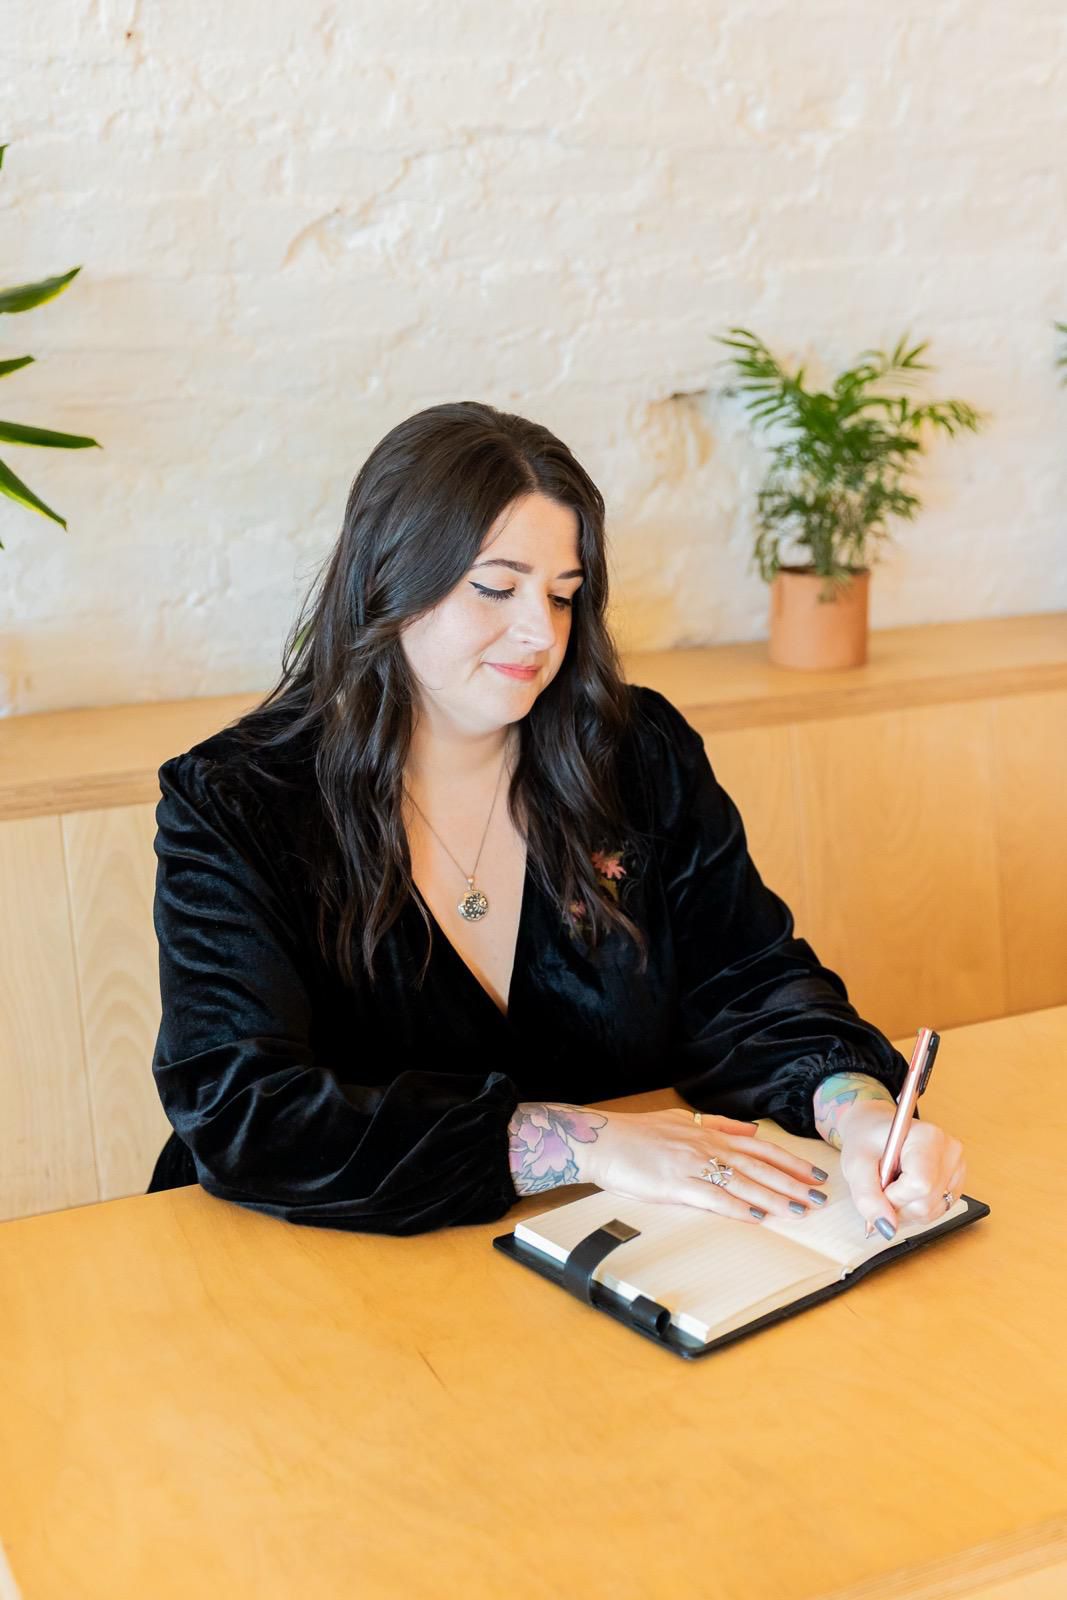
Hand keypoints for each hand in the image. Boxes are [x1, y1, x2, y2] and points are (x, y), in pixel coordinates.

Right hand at [590, 1107, 832, 1223]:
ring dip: (775, 1198)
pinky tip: (757, 1216)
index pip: (760, 1149)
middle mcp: (707, 1147)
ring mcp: (693, 1165)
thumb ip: (719, 1125)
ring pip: (743, 1183)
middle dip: (793, 1183)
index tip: (814, 1174)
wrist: (603, 1140)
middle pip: (760, 1166)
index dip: (790, 1162)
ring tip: (800, 1210)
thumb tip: (751, 1131)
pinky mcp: (676, 1184)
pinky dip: (738, 1207)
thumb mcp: (682, 1121)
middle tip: (820, 1197)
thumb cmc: (638, 1133)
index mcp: (710, 1134)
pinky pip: (714, 1197)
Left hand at [838, 1101, 967, 1236]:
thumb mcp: (856, 1165)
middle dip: (897, 1206)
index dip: (894, 1197)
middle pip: (927, 1203)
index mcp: (928, 1137)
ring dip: (905, 1210)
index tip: (879, 1187)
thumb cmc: (866, 1140)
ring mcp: (957, 1168)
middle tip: (882, 1186)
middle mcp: (949, 1151)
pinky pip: (938, 1212)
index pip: (920, 1185)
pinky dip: (916, 1209)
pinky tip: (905, 1190)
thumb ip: (867, 1197)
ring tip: (893, 1185)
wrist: (874, 1129)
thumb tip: (887, 1228)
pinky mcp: (956, 1182)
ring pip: (933, 1212)